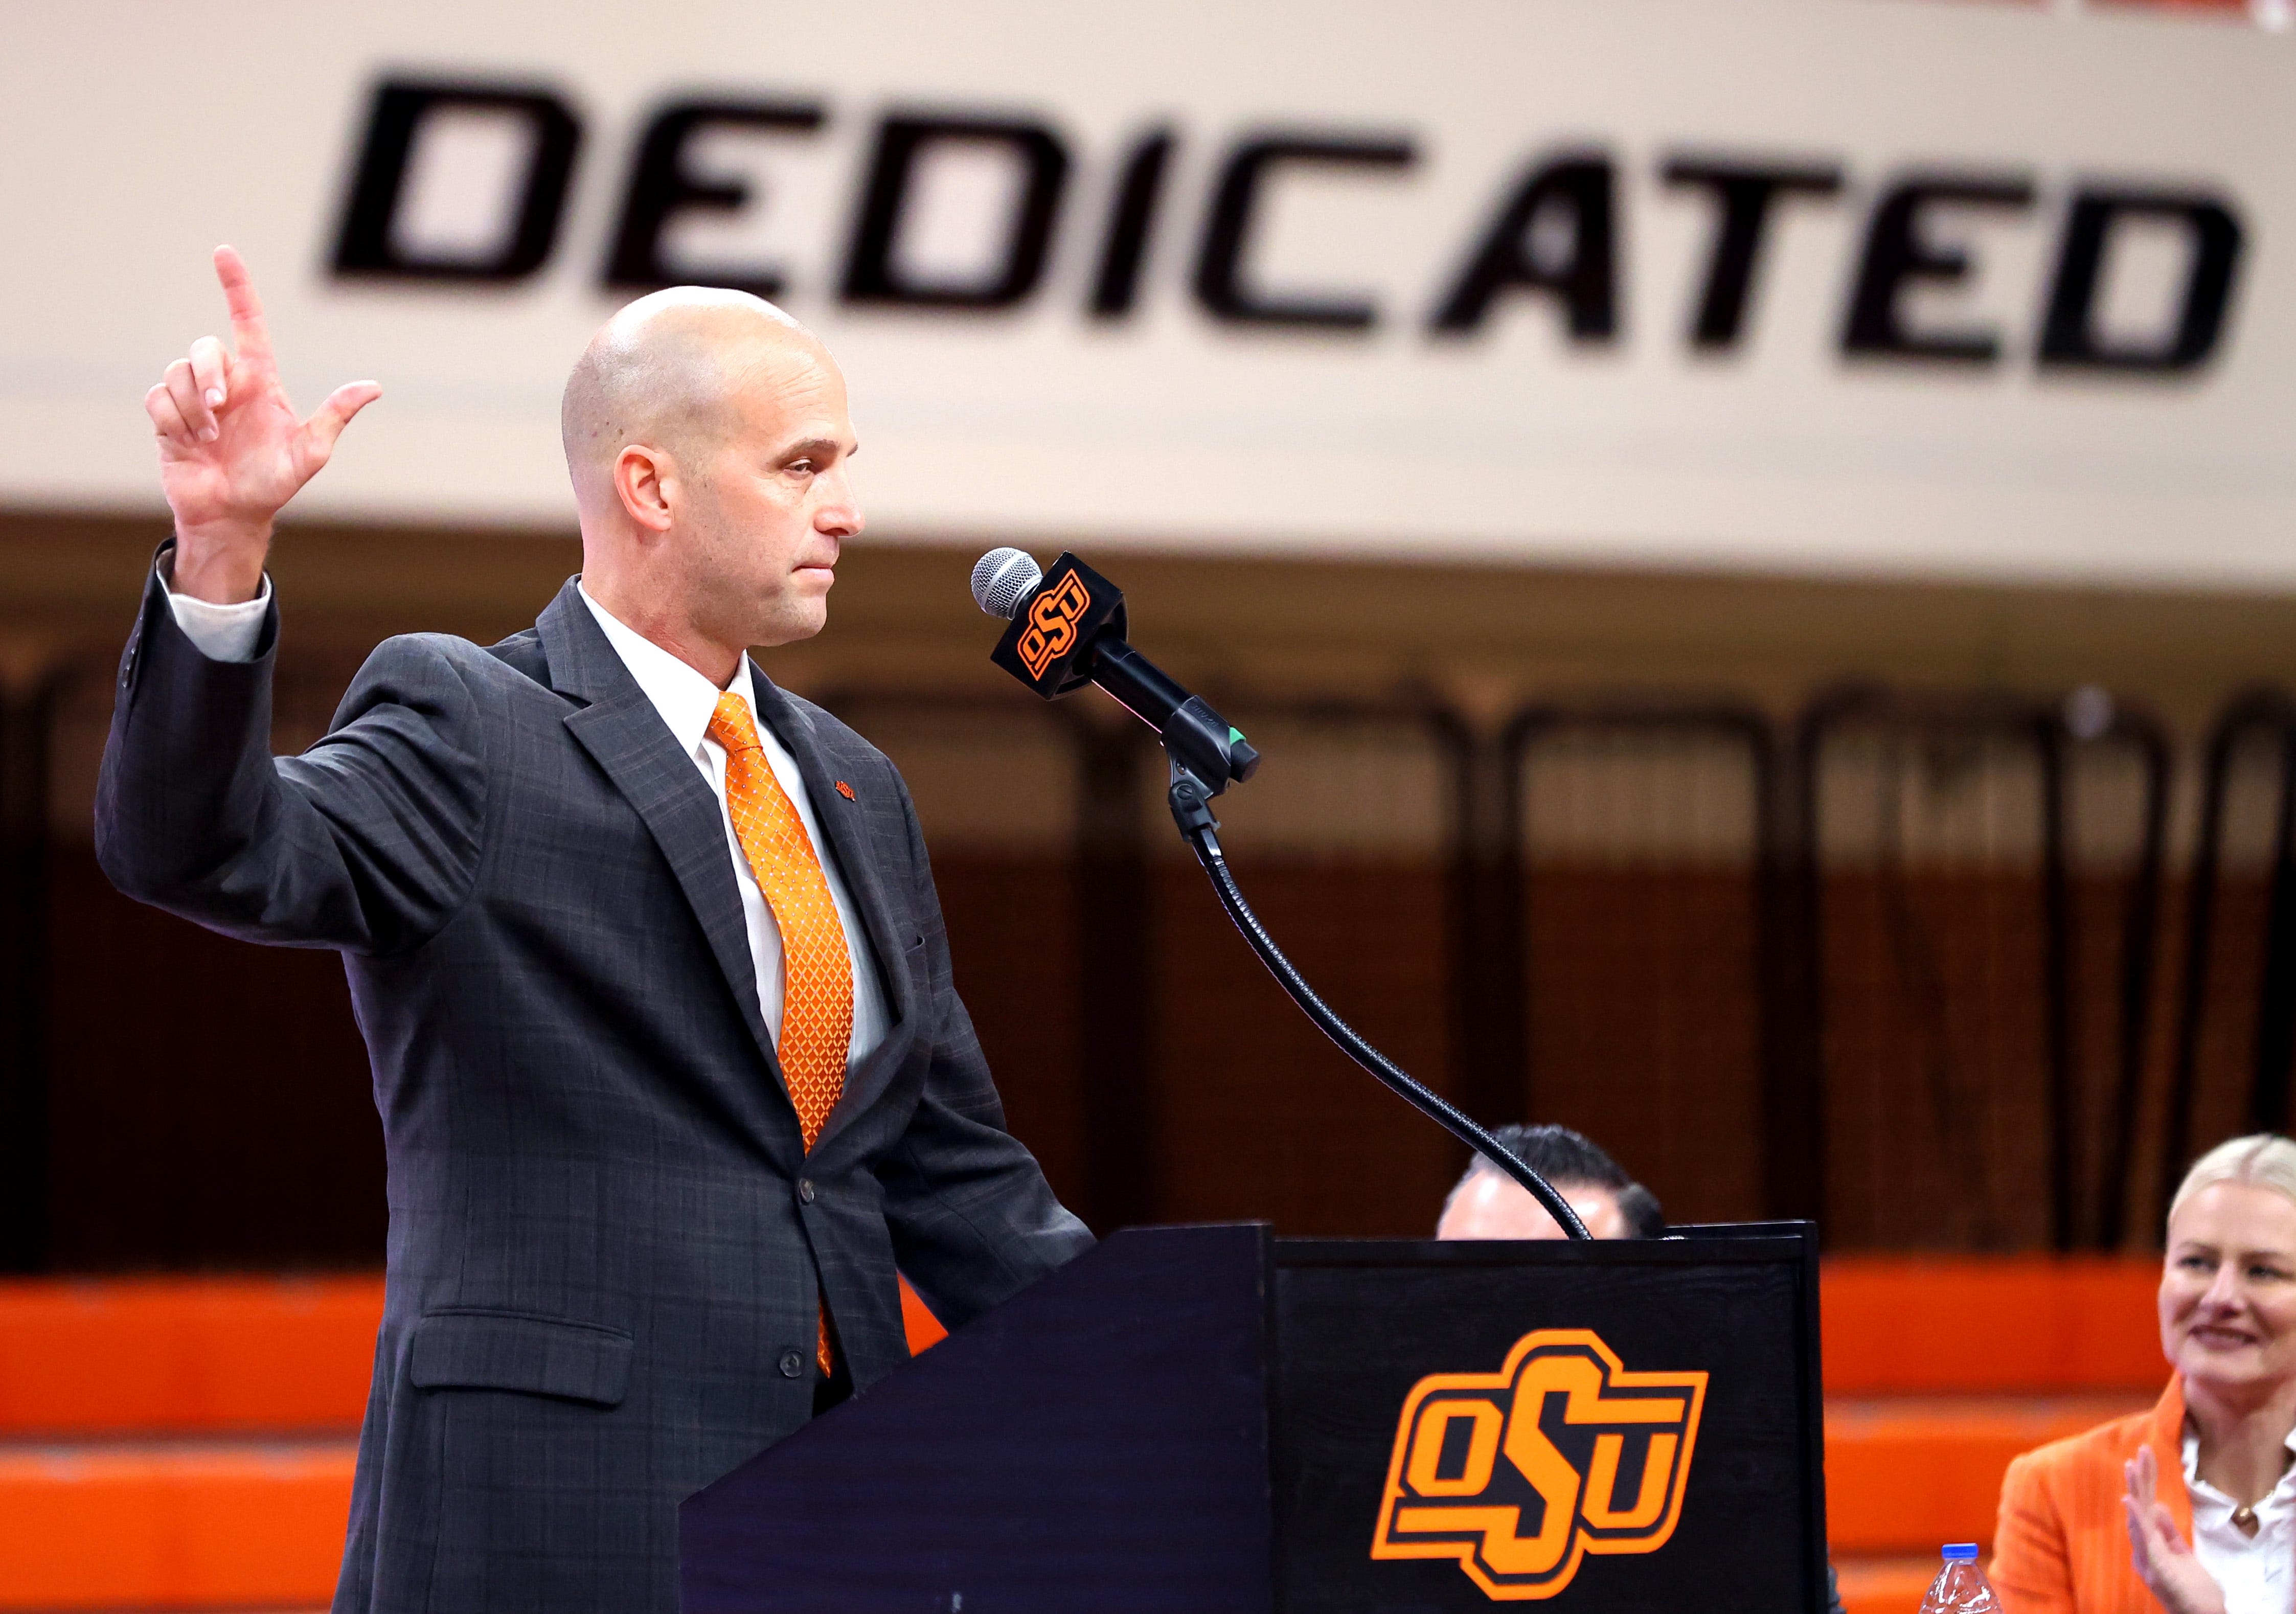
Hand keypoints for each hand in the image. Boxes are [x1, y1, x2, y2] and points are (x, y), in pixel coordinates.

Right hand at [143, 246, 380, 602]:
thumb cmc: (273, 483)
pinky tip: (189, 442)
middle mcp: (226, 383)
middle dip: (208, 374)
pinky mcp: (166, 416)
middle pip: (204, 347)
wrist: (233, 514)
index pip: (247, 323)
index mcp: (259, 382)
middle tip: (219, 409)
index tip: (224, 252)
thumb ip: (336, 416)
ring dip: (191, 407)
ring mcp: (193, 398)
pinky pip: (158, 398)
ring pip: (177, 372)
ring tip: (209, 438)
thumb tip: (374, 387)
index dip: (237, 287)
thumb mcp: (311, 452)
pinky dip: (173, 421)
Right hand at [2124, 1445, 2227, 1613]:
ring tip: (2132, 1465)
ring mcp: (2148, 1558)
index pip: (2146, 1508)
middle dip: (2140, 1479)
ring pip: (2138, 1518)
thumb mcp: (2183, 1556)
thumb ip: (2169, 1533)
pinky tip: (2129, 1500)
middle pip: (2140, 1508)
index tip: (2145, 1458)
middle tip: (2141, 1451)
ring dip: (2135, 1491)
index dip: (2145, 1483)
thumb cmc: (2194, 1592)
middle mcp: (2143, 1549)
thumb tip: (2158, 1505)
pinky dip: (2135, 1518)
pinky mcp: (2155, 1566)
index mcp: (2150, 1546)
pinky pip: (2143, 1539)